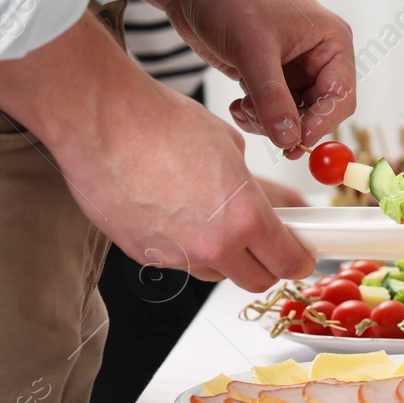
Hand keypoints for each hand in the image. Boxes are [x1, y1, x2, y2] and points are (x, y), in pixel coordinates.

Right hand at [0, 13, 314, 291]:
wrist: (102, 122)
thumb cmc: (165, 124)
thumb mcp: (231, 150)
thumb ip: (257, 188)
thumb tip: (280, 203)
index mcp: (245, 218)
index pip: (286, 261)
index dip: (299, 260)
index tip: (302, 254)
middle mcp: (211, 246)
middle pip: (255, 280)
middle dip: (267, 265)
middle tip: (269, 245)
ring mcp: (174, 255)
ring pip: (215, 272)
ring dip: (225, 256)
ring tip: (216, 218)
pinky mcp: (141, 254)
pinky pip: (177, 261)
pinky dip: (185, 247)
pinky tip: (176, 213)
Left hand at [143, 0, 355, 153]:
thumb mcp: (253, 51)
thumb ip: (273, 99)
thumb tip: (290, 140)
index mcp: (331, 42)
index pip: (341, 95)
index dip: (321, 122)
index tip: (294, 144)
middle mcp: (319, 55)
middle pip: (320, 109)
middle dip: (291, 123)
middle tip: (263, 127)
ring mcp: (295, 66)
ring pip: (295, 114)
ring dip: (269, 121)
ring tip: (242, 109)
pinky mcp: (271, 73)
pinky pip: (274, 108)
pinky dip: (257, 115)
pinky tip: (237, 104)